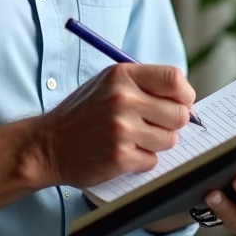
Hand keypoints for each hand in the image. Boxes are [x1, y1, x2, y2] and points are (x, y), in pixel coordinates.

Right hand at [34, 64, 195, 187]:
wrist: (48, 144)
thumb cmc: (84, 113)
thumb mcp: (108, 84)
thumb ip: (145, 85)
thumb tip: (187, 101)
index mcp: (122, 75)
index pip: (175, 79)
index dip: (184, 94)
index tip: (180, 103)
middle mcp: (123, 99)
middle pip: (179, 114)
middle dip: (172, 123)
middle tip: (154, 125)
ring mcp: (121, 129)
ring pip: (169, 140)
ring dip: (157, 143)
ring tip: (133, 138)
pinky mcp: (120, 157)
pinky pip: (153, 160)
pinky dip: (142, 160)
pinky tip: (123, 152)